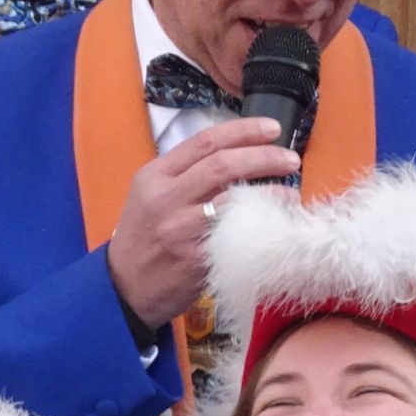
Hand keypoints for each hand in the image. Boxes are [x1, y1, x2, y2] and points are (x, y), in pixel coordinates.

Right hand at [106, 116, 299, 328]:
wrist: (123, 287)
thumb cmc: (144, 236)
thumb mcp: (150, 194)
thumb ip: (186, 173)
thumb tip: (240, 152)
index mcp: (154, 176)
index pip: (205, 142)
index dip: (244, 130)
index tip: (273, 128)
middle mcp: (165, 198)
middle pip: (223, 165)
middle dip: (265, 157)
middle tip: (291, 159)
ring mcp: (180, 229)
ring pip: (235, 199)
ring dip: (272, 193)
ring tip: (292, 193)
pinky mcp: (196, 258)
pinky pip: (238, 235)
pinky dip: (263, 225)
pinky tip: (278, 223)